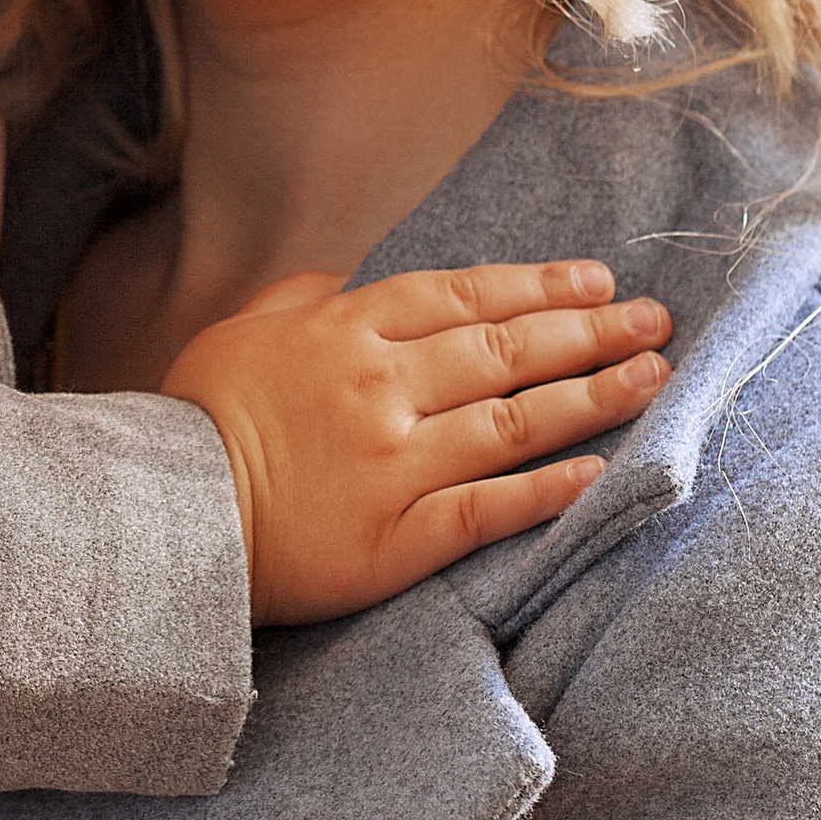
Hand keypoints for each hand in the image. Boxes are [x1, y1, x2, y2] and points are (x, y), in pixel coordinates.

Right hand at [161, 261, 669, 627]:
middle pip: (506, 350)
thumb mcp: (237, 333)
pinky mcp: (397, 539)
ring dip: (593, 398)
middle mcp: (381, 389)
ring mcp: (394, 465)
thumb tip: (340, 280)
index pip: (464, 297)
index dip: (539, 287)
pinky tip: (602, 474)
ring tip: (654, 379)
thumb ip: (299, 299)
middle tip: (657, 321)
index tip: (599, 283)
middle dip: (591, 332)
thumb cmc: (193, 421)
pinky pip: (489, 510)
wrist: (162, 519)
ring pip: (515, 421)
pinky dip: (549, 492)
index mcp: (345, 333)